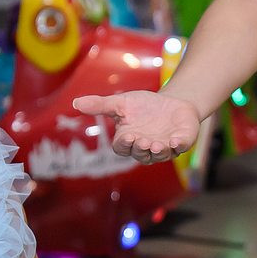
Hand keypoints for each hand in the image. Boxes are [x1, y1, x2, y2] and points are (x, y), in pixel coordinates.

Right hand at [71, 91, 201, 162]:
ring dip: (158, 151)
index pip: (123, 148)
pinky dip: (178, 145)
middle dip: (141, 149)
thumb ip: (100, 105)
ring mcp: (164, 147)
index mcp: (130, 140)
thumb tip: (75, 103)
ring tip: (158, 144)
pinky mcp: (181, 142)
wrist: (173, 102)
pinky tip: (176, 140)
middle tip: (142, 141)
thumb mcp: (121, 103)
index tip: (127, 136)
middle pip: (141, 154)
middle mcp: (146, 148)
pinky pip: (180, 147)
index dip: (125, 144)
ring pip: (160, 155)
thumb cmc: (144, 106)